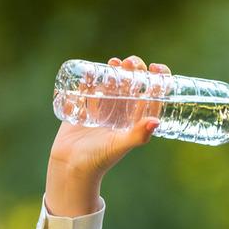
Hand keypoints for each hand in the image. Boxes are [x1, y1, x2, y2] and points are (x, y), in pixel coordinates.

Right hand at [49, 55, 171, 177]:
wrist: (71, 166)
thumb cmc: (99, 159)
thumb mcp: (119, 145)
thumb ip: (137, 135)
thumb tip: (156, 121)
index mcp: (135, 120)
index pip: (152, 96)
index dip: (157, 79)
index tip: (155, 68)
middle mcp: (122, 113)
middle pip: (133, 84)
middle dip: (134, 69)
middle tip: (130, 63)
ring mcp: (104, 109)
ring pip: (113, 83)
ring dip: (116, 70)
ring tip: (114, 62)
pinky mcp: (85, 107)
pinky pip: (91, 87)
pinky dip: (93, 77)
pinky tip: (93, 70)